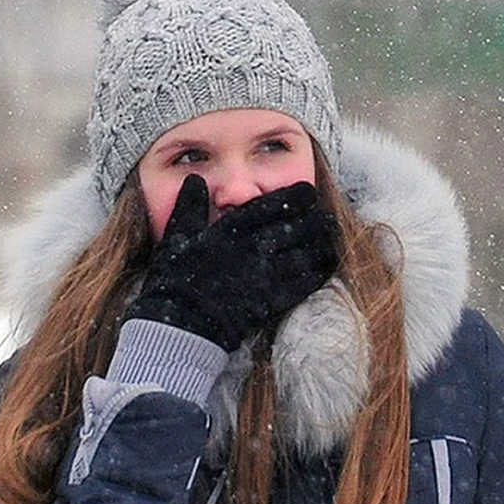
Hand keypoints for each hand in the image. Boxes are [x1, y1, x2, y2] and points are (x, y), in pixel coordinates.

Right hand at [123, 175, 339, 352]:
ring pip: (308, 254)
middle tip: (325, 217)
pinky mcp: (272, 301)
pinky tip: (324, 266)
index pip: (275, 205)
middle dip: (317, 219)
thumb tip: (196, 179)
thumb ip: (189, 206)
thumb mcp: (176, 237)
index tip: (309, 192)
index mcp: (233, 230)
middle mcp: (255, 248)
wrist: (180, 324)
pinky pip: (305, 283)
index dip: (298, 196)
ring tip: (330, 238)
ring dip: (323, 244)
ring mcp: (267, 275)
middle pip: (300, 227)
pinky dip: (318, 273)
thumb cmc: (173, 279)